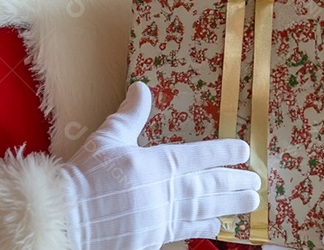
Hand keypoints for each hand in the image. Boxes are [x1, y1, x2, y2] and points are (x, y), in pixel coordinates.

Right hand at [61, 82, 260, 249]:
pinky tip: (216, 226)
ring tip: (250, 204)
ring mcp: (162, 218)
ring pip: (205, 210)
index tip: (244, 151)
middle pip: (210, 186)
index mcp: (158, 164)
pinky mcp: (153, 238)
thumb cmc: (84, 176)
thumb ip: (130, 115)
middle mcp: (167, 192)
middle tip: (257, 183)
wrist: (67, 218)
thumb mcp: (108, 137)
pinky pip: (186, 231)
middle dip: (235, 183)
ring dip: (230, 206)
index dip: (224, 153)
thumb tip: (141, 88)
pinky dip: (204, 228)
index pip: (200, 156)